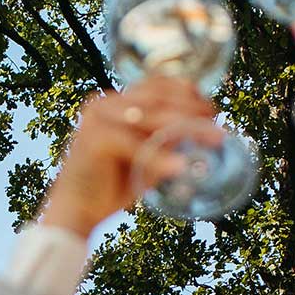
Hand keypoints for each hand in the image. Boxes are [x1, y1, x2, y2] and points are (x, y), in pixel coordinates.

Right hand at [40, 79, 219, 238]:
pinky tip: (180, 167)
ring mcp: (98, 119)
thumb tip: (203, 134)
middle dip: (193, 108)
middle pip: (157, 97)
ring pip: (151, 117)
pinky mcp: (95, 139)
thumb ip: (166, 142)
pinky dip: (160, 158)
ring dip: (187, 127)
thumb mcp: (144, 157)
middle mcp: (104, 104)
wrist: (76, 210)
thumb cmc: (111, 185)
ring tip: (214, 139)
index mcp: (113, 103)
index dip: (187, 92)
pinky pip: (136, 146)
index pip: (155, 85)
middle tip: (217, 122)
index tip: (211, 107)